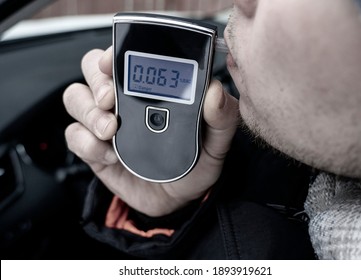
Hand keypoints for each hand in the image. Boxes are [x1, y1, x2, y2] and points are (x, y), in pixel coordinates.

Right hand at [63, 47, 238, 216]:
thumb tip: (216, 92)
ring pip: (75, 98)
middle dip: (97, 81)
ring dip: (88, 111)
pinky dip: (86, 143)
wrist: (178, 200)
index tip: (113, 61)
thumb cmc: (195, 165)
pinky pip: (74, 135)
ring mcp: (105, 123)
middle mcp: (124, 101)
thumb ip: (222, 119)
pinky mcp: (93, 148)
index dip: (113, 54)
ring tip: (111, 131)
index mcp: (151, 90)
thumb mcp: (216, 144)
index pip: (125, 58)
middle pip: (91, 71)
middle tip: (110, 100)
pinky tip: (110, 155)